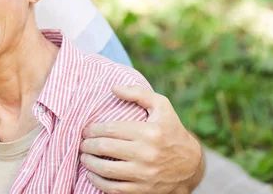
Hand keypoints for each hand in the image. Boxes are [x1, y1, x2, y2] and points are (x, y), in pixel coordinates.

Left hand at [79, 85, 203, 193]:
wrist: (190, 164)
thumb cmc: (171, 130)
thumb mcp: (161, 106)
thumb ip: (138, 93)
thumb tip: (114, 88)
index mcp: (149, 132)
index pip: (111, 129)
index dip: (93, 129)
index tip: (86, 129)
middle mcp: (147, 154)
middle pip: (105, 148)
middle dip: (87, 145)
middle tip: (82, 142)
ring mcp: (144, 174)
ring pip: (106, 170)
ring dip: (89, 163)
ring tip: (84, 157)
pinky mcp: (143, 190)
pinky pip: (114, 188)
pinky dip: (98, 182)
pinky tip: (92, 174)